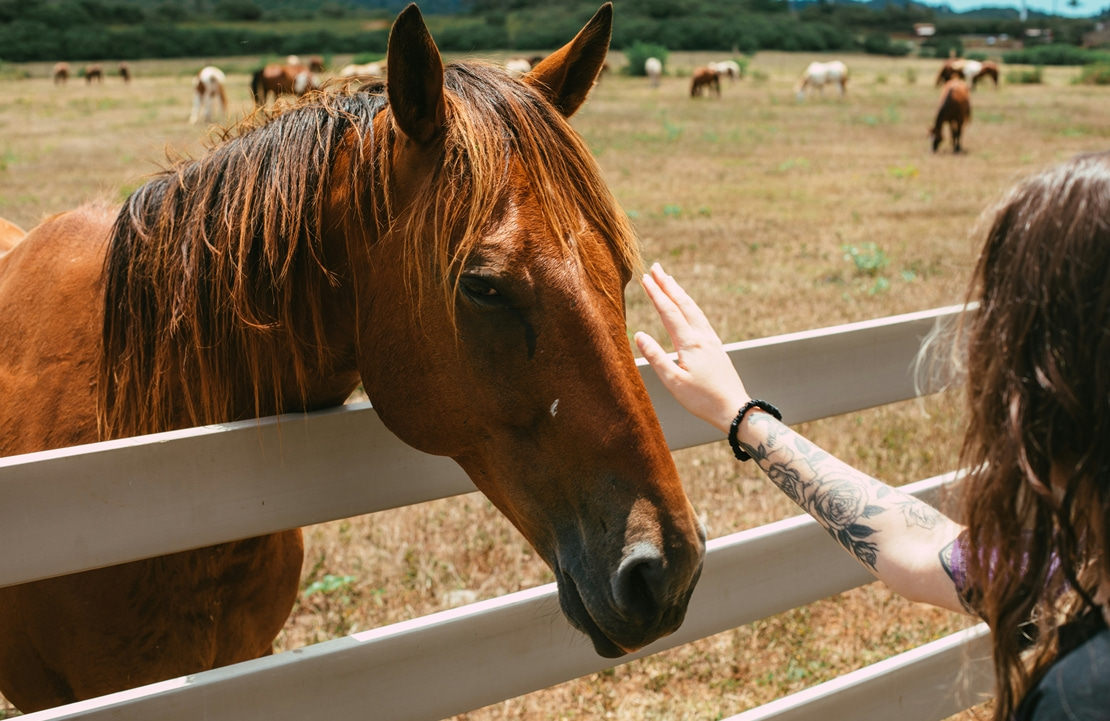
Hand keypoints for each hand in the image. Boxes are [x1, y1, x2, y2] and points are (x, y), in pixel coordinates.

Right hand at [634, 263, 749, 433]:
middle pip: (683, 304)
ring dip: (680, 293)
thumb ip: (655, 357)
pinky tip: (689, 308)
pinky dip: (691, 306)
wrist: (734, 409)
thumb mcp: (673, 382)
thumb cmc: (702, 400)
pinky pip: (701, 318)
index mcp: (690, 343)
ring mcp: (712, 340)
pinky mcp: (717, 347)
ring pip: (694, 309)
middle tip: (656, 267)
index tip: (645, 278)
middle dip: (668, 284)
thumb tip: (639, 335)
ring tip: (670, 281)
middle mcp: (702, 336)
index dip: (656, 293)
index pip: (669, 312)